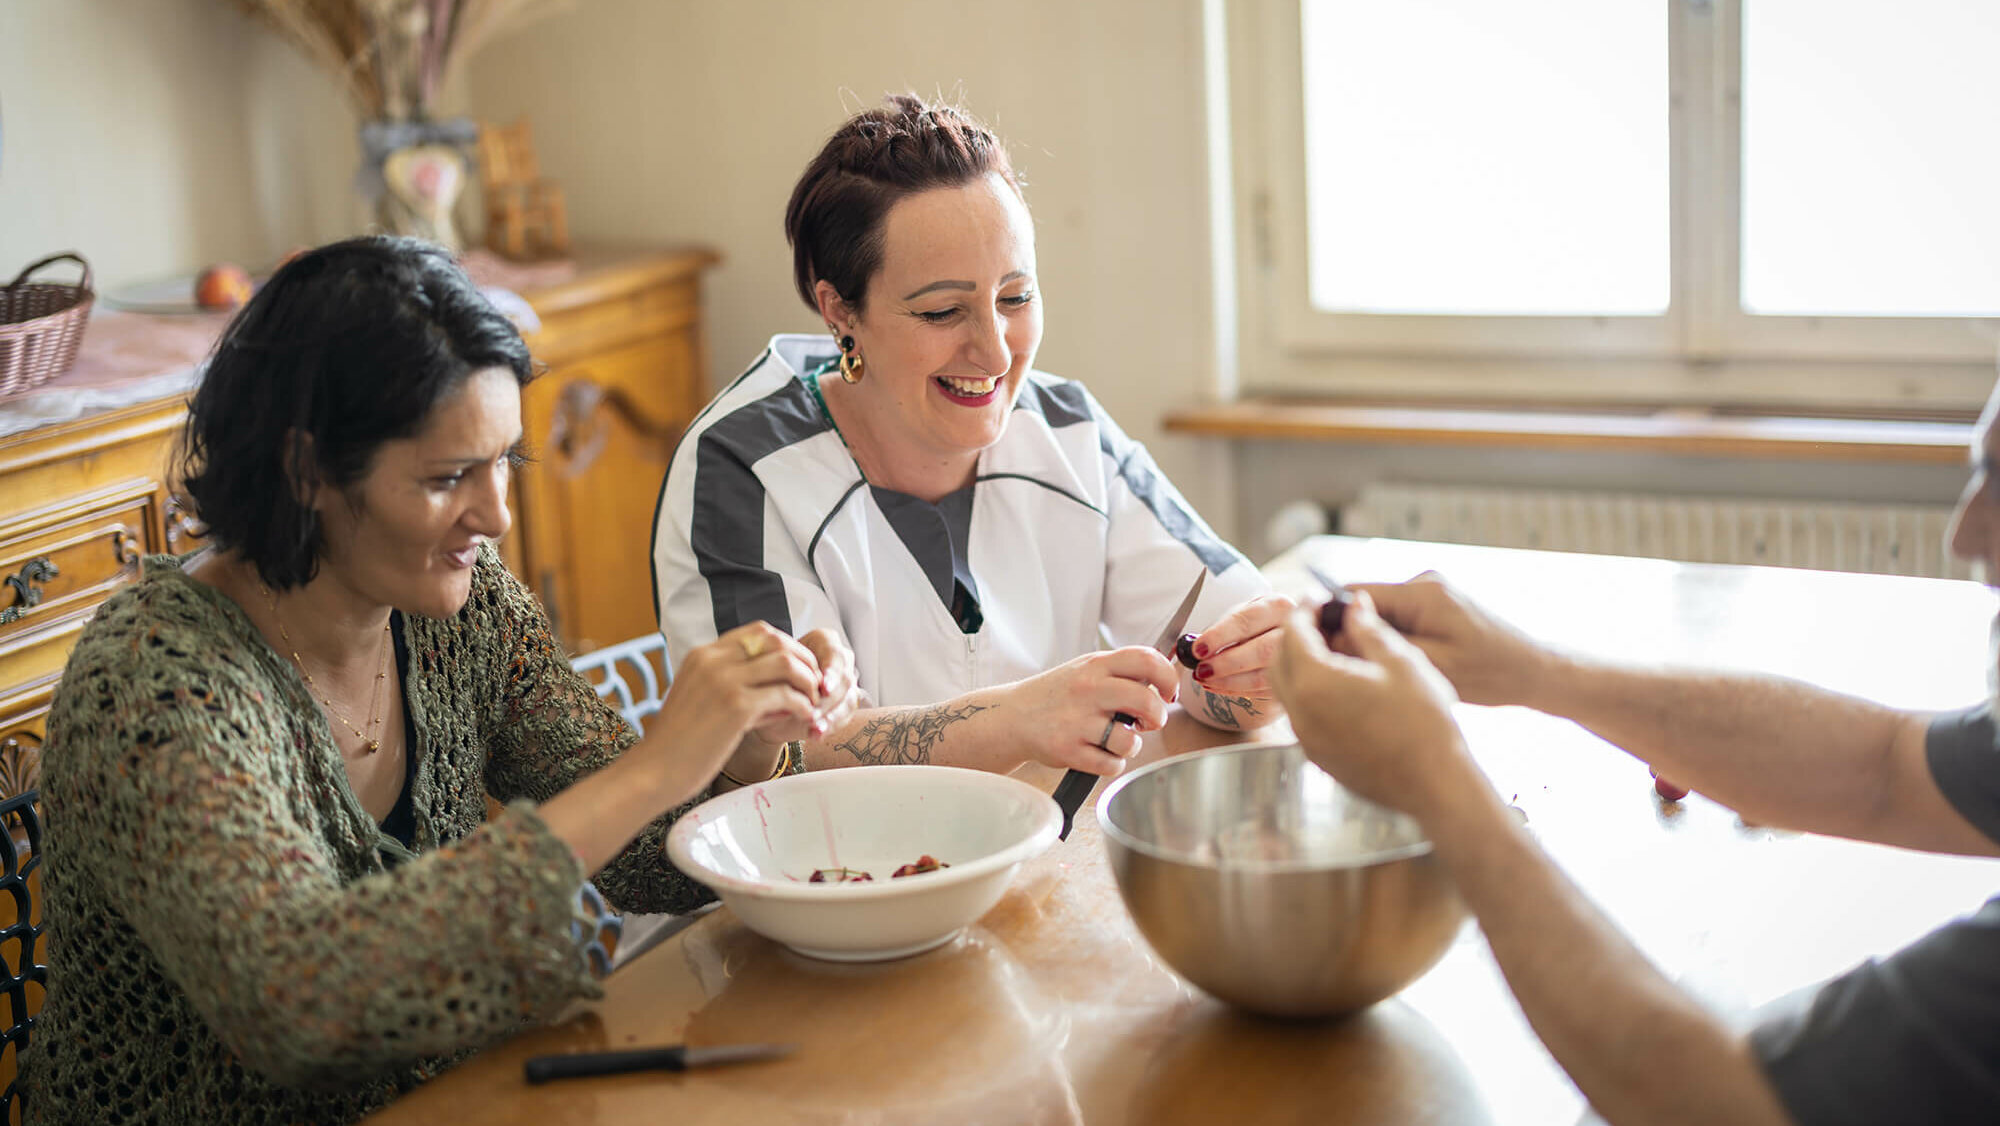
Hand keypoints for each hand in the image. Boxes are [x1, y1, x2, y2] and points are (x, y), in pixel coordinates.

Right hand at [643, 622, 821, 784]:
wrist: (653, 771)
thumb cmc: (678, 743)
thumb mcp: (700, 700)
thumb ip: (733, 686)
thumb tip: (780, 688)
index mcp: (702, 655)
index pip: (758, 632)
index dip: (787, 646)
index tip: (799, 668)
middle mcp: (713, 660)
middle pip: (776, 640)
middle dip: (803, 659)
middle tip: (814, 684)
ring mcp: (724, 681)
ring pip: (785, 662)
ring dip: (807, 680)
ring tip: (812, 701)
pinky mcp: (736, 707)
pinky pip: (785, 694)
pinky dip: (802, 704)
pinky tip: (804, 717)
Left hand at [747, 627, 861, 745]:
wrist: (768, 704)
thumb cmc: (770, 681)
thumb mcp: (772, 673)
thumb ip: (784, 675)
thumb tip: (791, 686)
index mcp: (824, 642)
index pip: (834, 652)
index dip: (831, 671)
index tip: (823, 687)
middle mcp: (838, 661)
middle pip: (845, 678)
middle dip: (829, 698)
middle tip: (814, 712)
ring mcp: (844, 684)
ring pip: (847, 699)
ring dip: (829, 715)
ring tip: (813, 727)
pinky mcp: (844, 705)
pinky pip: (844, 716)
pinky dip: (829, 726)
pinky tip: (816, 733)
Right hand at [1005, 647, 1180, 775]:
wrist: (1014, 716)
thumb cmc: (1058, 694)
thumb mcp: (1087, 669)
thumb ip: (1122, 671)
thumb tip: (1165, 679)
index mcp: (1096, 666)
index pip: (1147, 660)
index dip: (1168, 678)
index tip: (1169, 692)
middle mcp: (1088, 690)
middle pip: (1146, 701)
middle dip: (1158, 717)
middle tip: (1149, 722)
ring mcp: (1077, 722)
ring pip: (1130, 741)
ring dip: (1131, 745)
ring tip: (1115, 739)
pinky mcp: (1069, 751)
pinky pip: (1111, 765)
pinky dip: (1111, 763)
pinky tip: (1098, 752)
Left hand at [1186, 594, 1293, 704]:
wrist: (1285, 636)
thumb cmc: (1258, 624)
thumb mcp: (1242, 616)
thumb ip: (1218, 630)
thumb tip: (1184, 646)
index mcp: (1278, 606)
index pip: (1248, 620)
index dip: (1221, 636)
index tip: (1198, 648)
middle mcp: (1293, 631)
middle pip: (1261, 650)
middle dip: (1226, 663)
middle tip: (1201, 670)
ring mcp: (1299, 658)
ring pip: (1264, 675)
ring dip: (1229, 681)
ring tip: (1204, 679)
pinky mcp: (1293, 680)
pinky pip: (1263, 691)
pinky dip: (1236, 690)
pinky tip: (1217, 686)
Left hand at [1270, 592, 1482, 821]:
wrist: (1435, 783)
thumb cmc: (1423, 721)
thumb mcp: (1400, 662)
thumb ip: (1369, 628)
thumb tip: (1354, 605)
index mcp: (1314, 682)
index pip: (1293, 633)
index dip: (1305, 609)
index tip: (1319, 597)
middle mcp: (1300, 712)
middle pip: (1279, 661)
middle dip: (1295, 636)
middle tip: (1321, 620)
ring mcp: (1306, 739)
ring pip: (1286, 691)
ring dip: (1299, 665)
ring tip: (1331, 650)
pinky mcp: (1318, 758)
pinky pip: (1301, 716)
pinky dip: (1309, 693)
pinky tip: (1339, 686)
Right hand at [1346, 573, 1553, 707]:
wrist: (1534, 672)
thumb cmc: (1491, 674)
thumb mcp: (1430, 666)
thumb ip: (1380, 647)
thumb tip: (1332, 635)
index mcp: (1422, 592)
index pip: (1353, 594)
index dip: (1328, 619)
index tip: (1314, 648)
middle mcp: (1424, 583)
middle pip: (1364, 604)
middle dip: (1351, 634)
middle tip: (1348, 669)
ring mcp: (1431, 593)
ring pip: (1380, 615)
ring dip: (1374, 641)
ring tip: (1381, 672)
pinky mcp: (1437, 606)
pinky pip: (1399, 620)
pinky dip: (1393, 642)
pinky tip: (1403, 667)